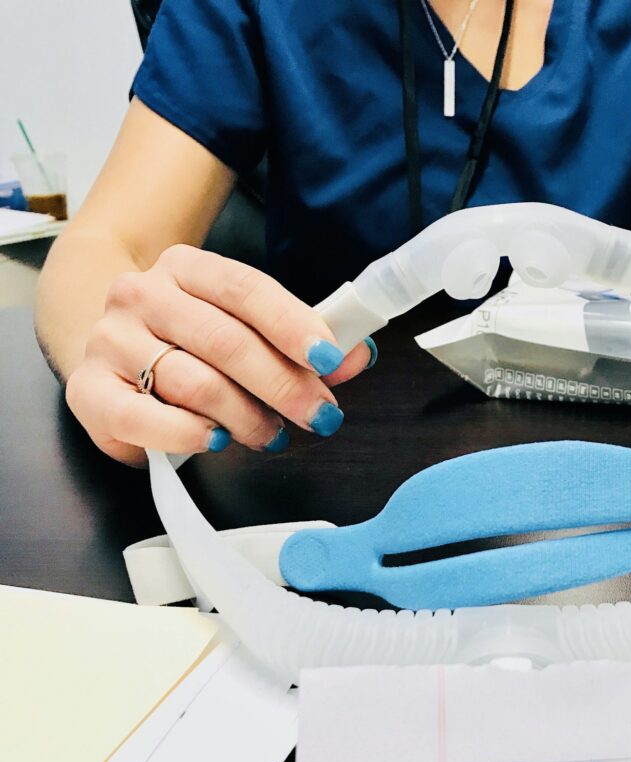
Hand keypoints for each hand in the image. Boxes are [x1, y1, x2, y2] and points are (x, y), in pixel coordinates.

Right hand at [66, 245, 375, 465]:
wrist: (111, 349)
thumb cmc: (192, 340)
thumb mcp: (246, 326)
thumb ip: (300, 340)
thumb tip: (357, 355)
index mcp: (186, 267)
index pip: (246, 289)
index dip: (294, 325)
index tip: (331, 359)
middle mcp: (141, 294)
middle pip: (226, 341)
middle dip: (284, 385)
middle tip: (320, 415)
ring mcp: (110, 340)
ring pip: (194, 382)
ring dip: (246, 416)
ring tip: (270, 433)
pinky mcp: (88, 390)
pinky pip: (143, 418)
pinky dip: (189, 433)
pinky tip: (217, 439)